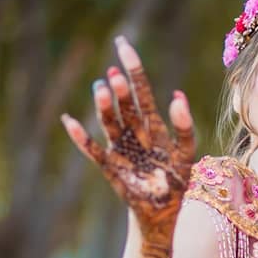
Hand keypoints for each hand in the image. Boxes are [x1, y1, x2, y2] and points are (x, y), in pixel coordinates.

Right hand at [60, 36, 195, 230]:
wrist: (164, 212)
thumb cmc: (176, 181)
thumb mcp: (186, 154)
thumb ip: (184, 128)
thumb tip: (177, 95)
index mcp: (152, 125)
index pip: (141, 91)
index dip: (133, 69)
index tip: (122, 46)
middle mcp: (133, 132)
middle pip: (125, 105)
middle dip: (120, 90)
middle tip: (115, 75)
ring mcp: (120, 148)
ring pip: (110, 122)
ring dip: (104, 107)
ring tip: (102, 90)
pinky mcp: (110, 167)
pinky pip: (93, 150)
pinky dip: (82, 138)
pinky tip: (71, 122)